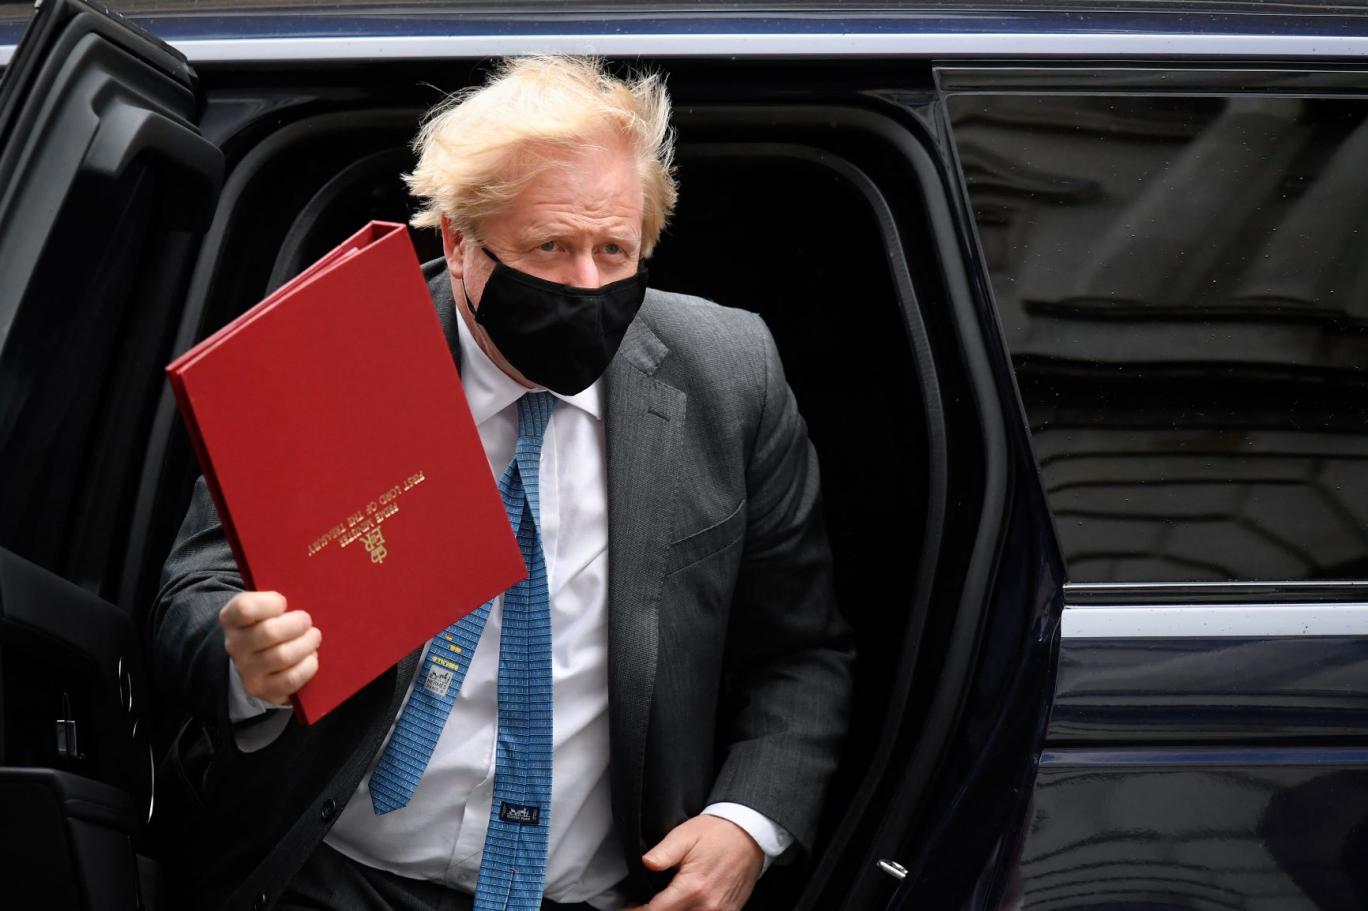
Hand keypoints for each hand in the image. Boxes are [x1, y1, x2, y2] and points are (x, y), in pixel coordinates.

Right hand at [220, 591, 320, 704]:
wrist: (255, 657)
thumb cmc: (268, 622)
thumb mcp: (264, 606)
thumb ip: (275, 599)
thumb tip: (308, 592)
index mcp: (232, 618)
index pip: (246, 609)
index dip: (271, 603)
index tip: (283, 603)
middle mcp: (235, 645)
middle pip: (270, 632)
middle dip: (297, 624)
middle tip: (307, 621)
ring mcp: (247, 670)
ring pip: (283, 656)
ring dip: (306, 644)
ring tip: (313, 638)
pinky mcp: (263, 689)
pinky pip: (290, 679)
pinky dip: (307, 666)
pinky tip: (311, 658)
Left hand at [626, 814, 764, 910]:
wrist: (749, 833)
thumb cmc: (718, 832)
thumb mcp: (685, 835)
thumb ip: (663, 852)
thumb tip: (645, 863)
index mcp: (693, 888)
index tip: (626, 909)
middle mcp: (707, 906)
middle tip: (639, 906)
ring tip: (659, 905)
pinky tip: (681, 907)